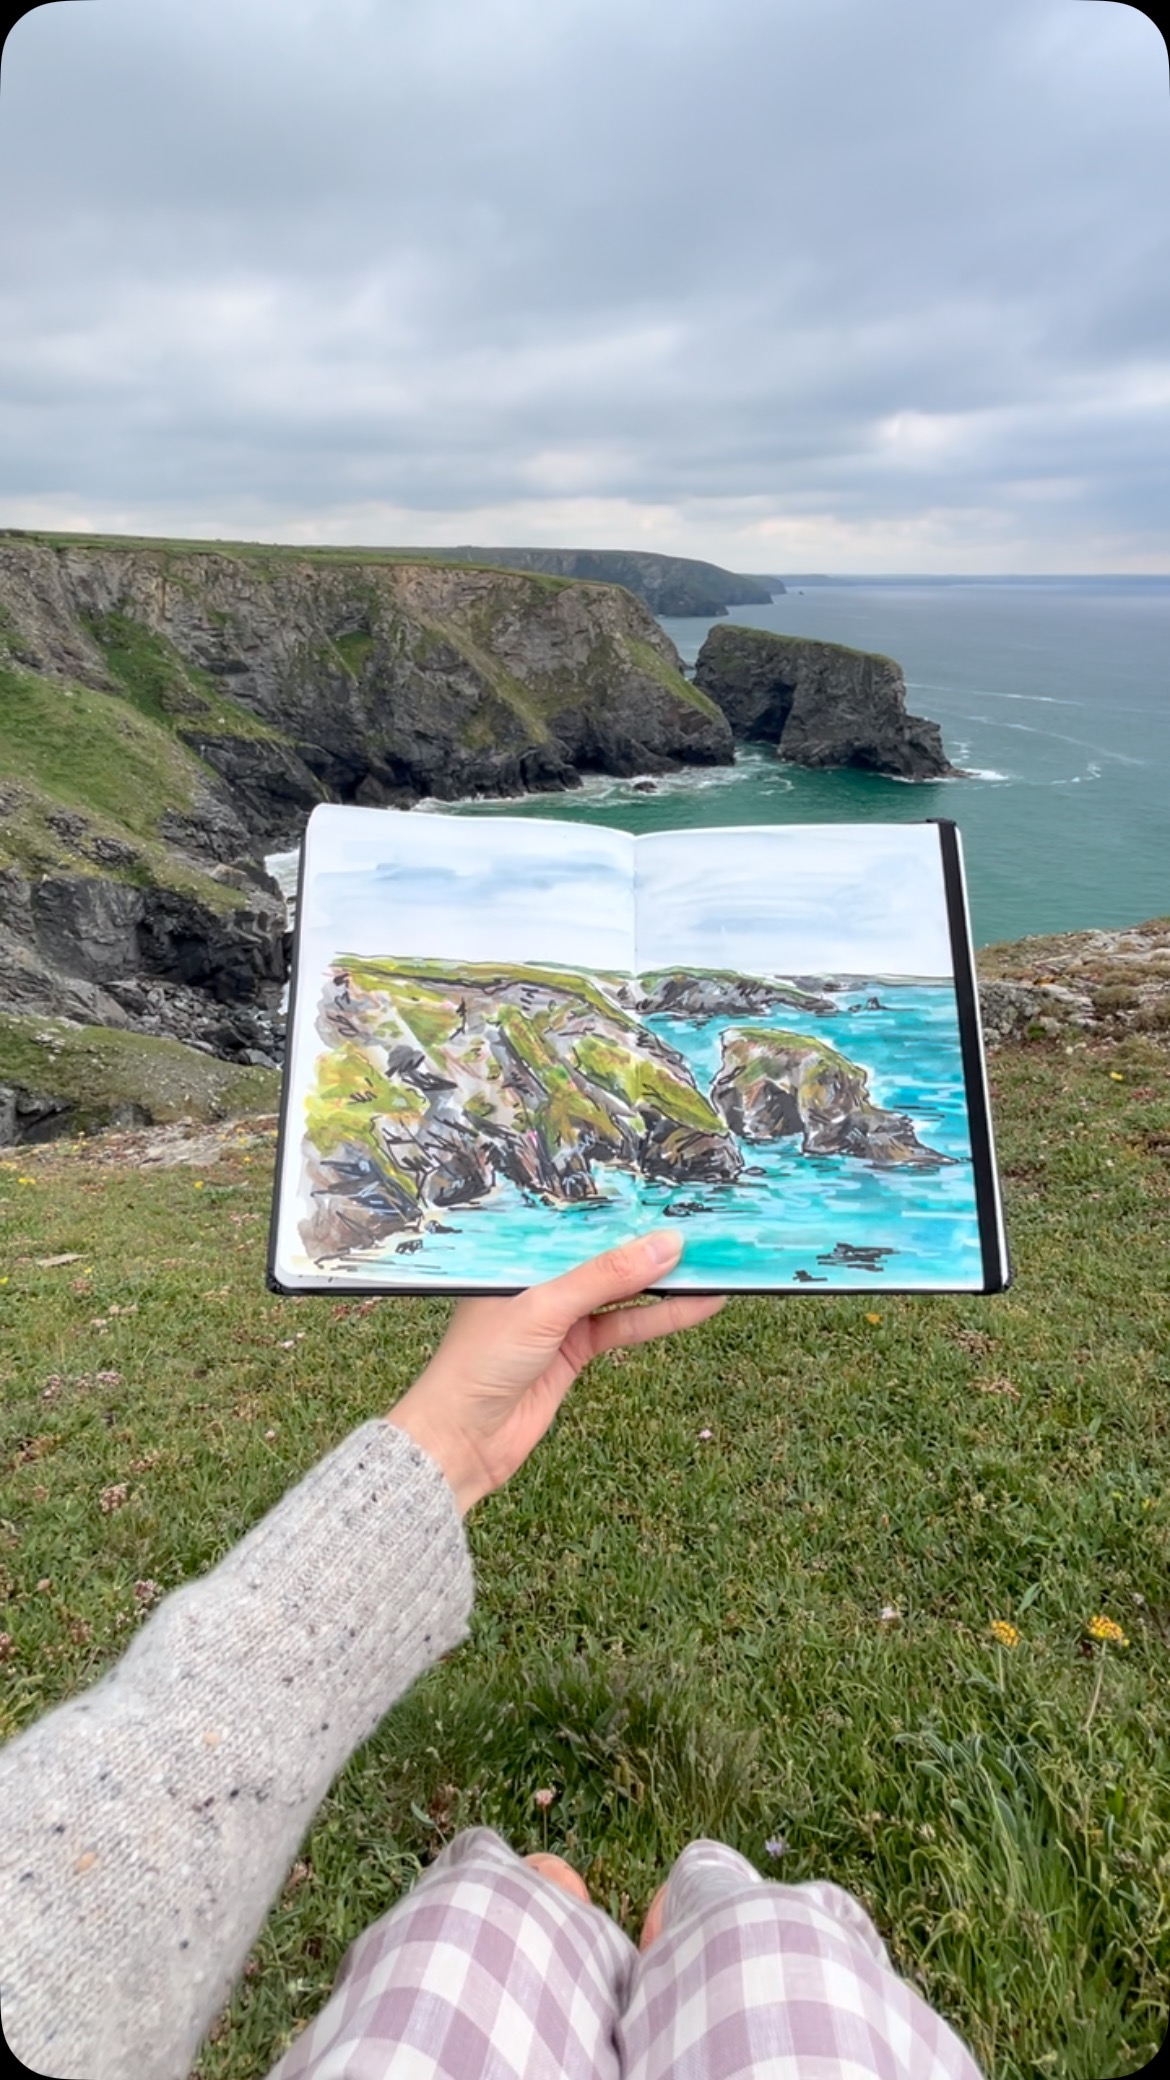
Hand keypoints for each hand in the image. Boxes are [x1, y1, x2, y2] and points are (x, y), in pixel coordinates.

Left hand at [387, 1231, 723, 1513]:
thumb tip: (668, 1243)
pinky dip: (662, 1316)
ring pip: (622, 1290)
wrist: (461, 1442)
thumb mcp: (544, 1308)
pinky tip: (700, 1304)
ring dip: (665, 1280)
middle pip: (603, 1252)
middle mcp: (538, 1276)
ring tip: (717, 1260)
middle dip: (649, 1240)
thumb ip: (606, 1277)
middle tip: (704, 1219)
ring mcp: (559, 1314)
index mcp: (515, 1252)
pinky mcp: (576, 1349)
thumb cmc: (481, 1362)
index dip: (619, 1204)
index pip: (574, 1218)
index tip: (667, 1188)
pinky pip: (626, 1325)